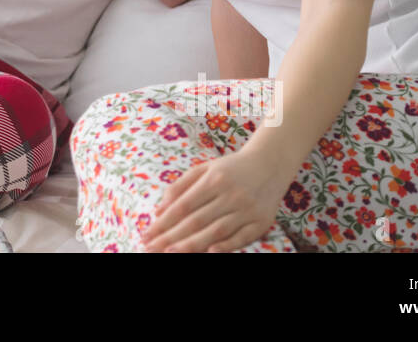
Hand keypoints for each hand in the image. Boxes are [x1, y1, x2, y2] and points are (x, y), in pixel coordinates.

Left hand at [138, 147, 288, 252]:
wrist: (271, 164)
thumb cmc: (230, 168)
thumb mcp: (204, 168)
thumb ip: (180, 186)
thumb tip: (159, 210)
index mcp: (214, 179)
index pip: (183, 205)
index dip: (164, 222)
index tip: (147, 234)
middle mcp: (231, 194)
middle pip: (196, 220)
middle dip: (171, 237)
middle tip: (151, 248)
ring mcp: (247, 209)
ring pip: (216, 231)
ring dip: (192, 245)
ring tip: (170, 253)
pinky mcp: (261, 222)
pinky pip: (241, 237)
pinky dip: (226, 246)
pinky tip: (209, 252)